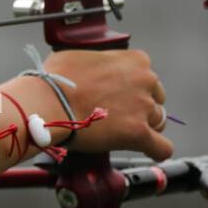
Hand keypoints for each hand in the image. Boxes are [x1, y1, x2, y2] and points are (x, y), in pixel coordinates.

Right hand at [42, 49, 172, 160]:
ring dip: (143, 127)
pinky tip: (145, 150)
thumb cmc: (55, 80)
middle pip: (155, 98)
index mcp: (135, 60)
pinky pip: (161, 148)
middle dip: (140, 107)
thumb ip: (99, 64)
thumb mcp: (79, 57)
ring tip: (120, 133)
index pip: (146, 76)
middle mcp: (145, 80)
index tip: (116, 97)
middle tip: (117, 115)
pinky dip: (155, 150)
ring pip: (157, 122)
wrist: (46, 103)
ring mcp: (143, 107)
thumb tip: (91, 72)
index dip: (131, 89)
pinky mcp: (138, 134)